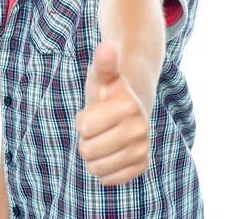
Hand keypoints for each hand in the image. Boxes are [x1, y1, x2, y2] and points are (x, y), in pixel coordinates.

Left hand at [75, 41, 150, 185]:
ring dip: (93, 154)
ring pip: (96, 168)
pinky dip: (104, 168)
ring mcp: (143, 149)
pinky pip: (109, 179)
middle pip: (87, 150)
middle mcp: (140, 128)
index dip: (82, 120)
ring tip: (103, 137)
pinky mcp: (142, 165)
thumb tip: (107, 46)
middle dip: (86, 138)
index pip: (82, 127)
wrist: (132, 103)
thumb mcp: (102, 74)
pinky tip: (111, 151)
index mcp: (128, 105)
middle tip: (98, 126)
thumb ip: (103, 62)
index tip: (95, 110)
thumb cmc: (109, 88)